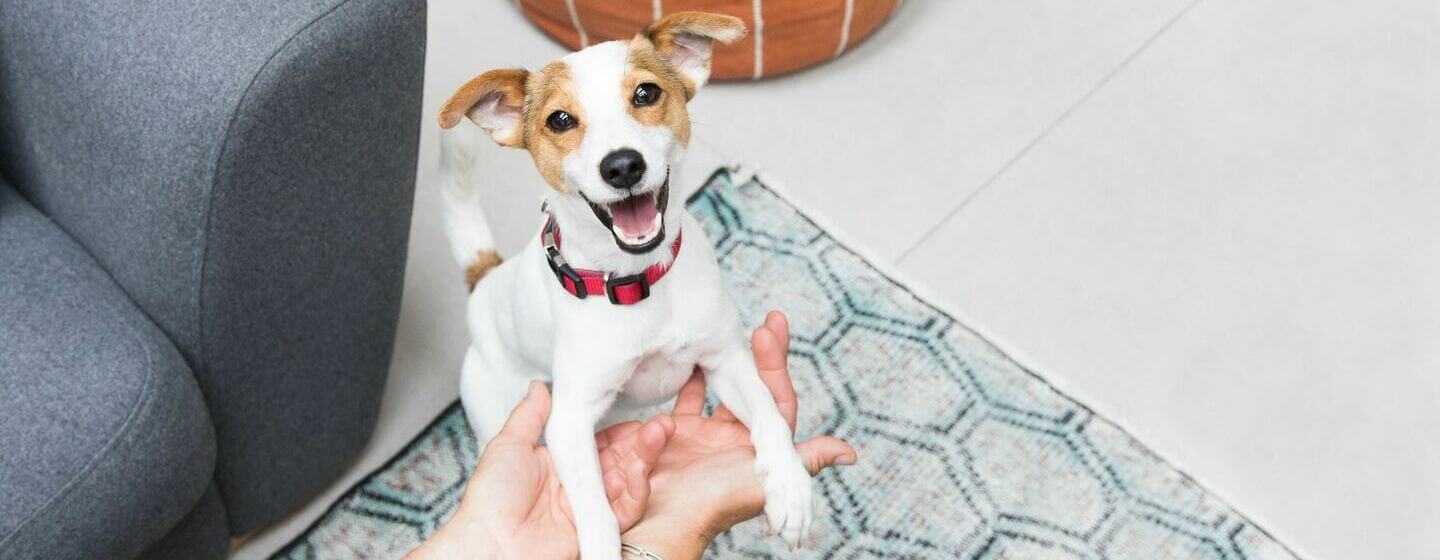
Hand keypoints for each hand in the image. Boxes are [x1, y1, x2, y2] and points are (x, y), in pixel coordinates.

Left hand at [406, 381, 674, 559]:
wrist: (491, 542)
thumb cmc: (492, 499)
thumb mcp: (508, 445)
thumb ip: (529, 416)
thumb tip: (540, 386)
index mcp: (559, 465)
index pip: (599, 443)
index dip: (620, 430)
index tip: (639, 416)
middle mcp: (578, 486)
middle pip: (620, 459)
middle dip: (643, 441)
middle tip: (661, 422)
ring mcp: (589, 506)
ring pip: (629, 479)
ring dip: (646, 456)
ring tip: (659, 433)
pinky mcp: (597, 527)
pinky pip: (627, 507)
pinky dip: (638, 487)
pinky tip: (643, 467)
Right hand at [620, 311, 857, 559]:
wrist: (664, 518)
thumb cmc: (715, 501)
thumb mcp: (765, 481)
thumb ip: (804, 462)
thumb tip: (850, 453)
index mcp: (762, 448)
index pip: (776, 396)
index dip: (777, 363)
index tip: (770, 329)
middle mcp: (738, 438)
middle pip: (755, 386)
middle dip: (759, 352)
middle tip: (769, 319)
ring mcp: (708, 433)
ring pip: (723, 386)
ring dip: (729, 358)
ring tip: (730, 328)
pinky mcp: (677, 432)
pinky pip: (688, 396)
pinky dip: (690, 373)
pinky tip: (694, 351)